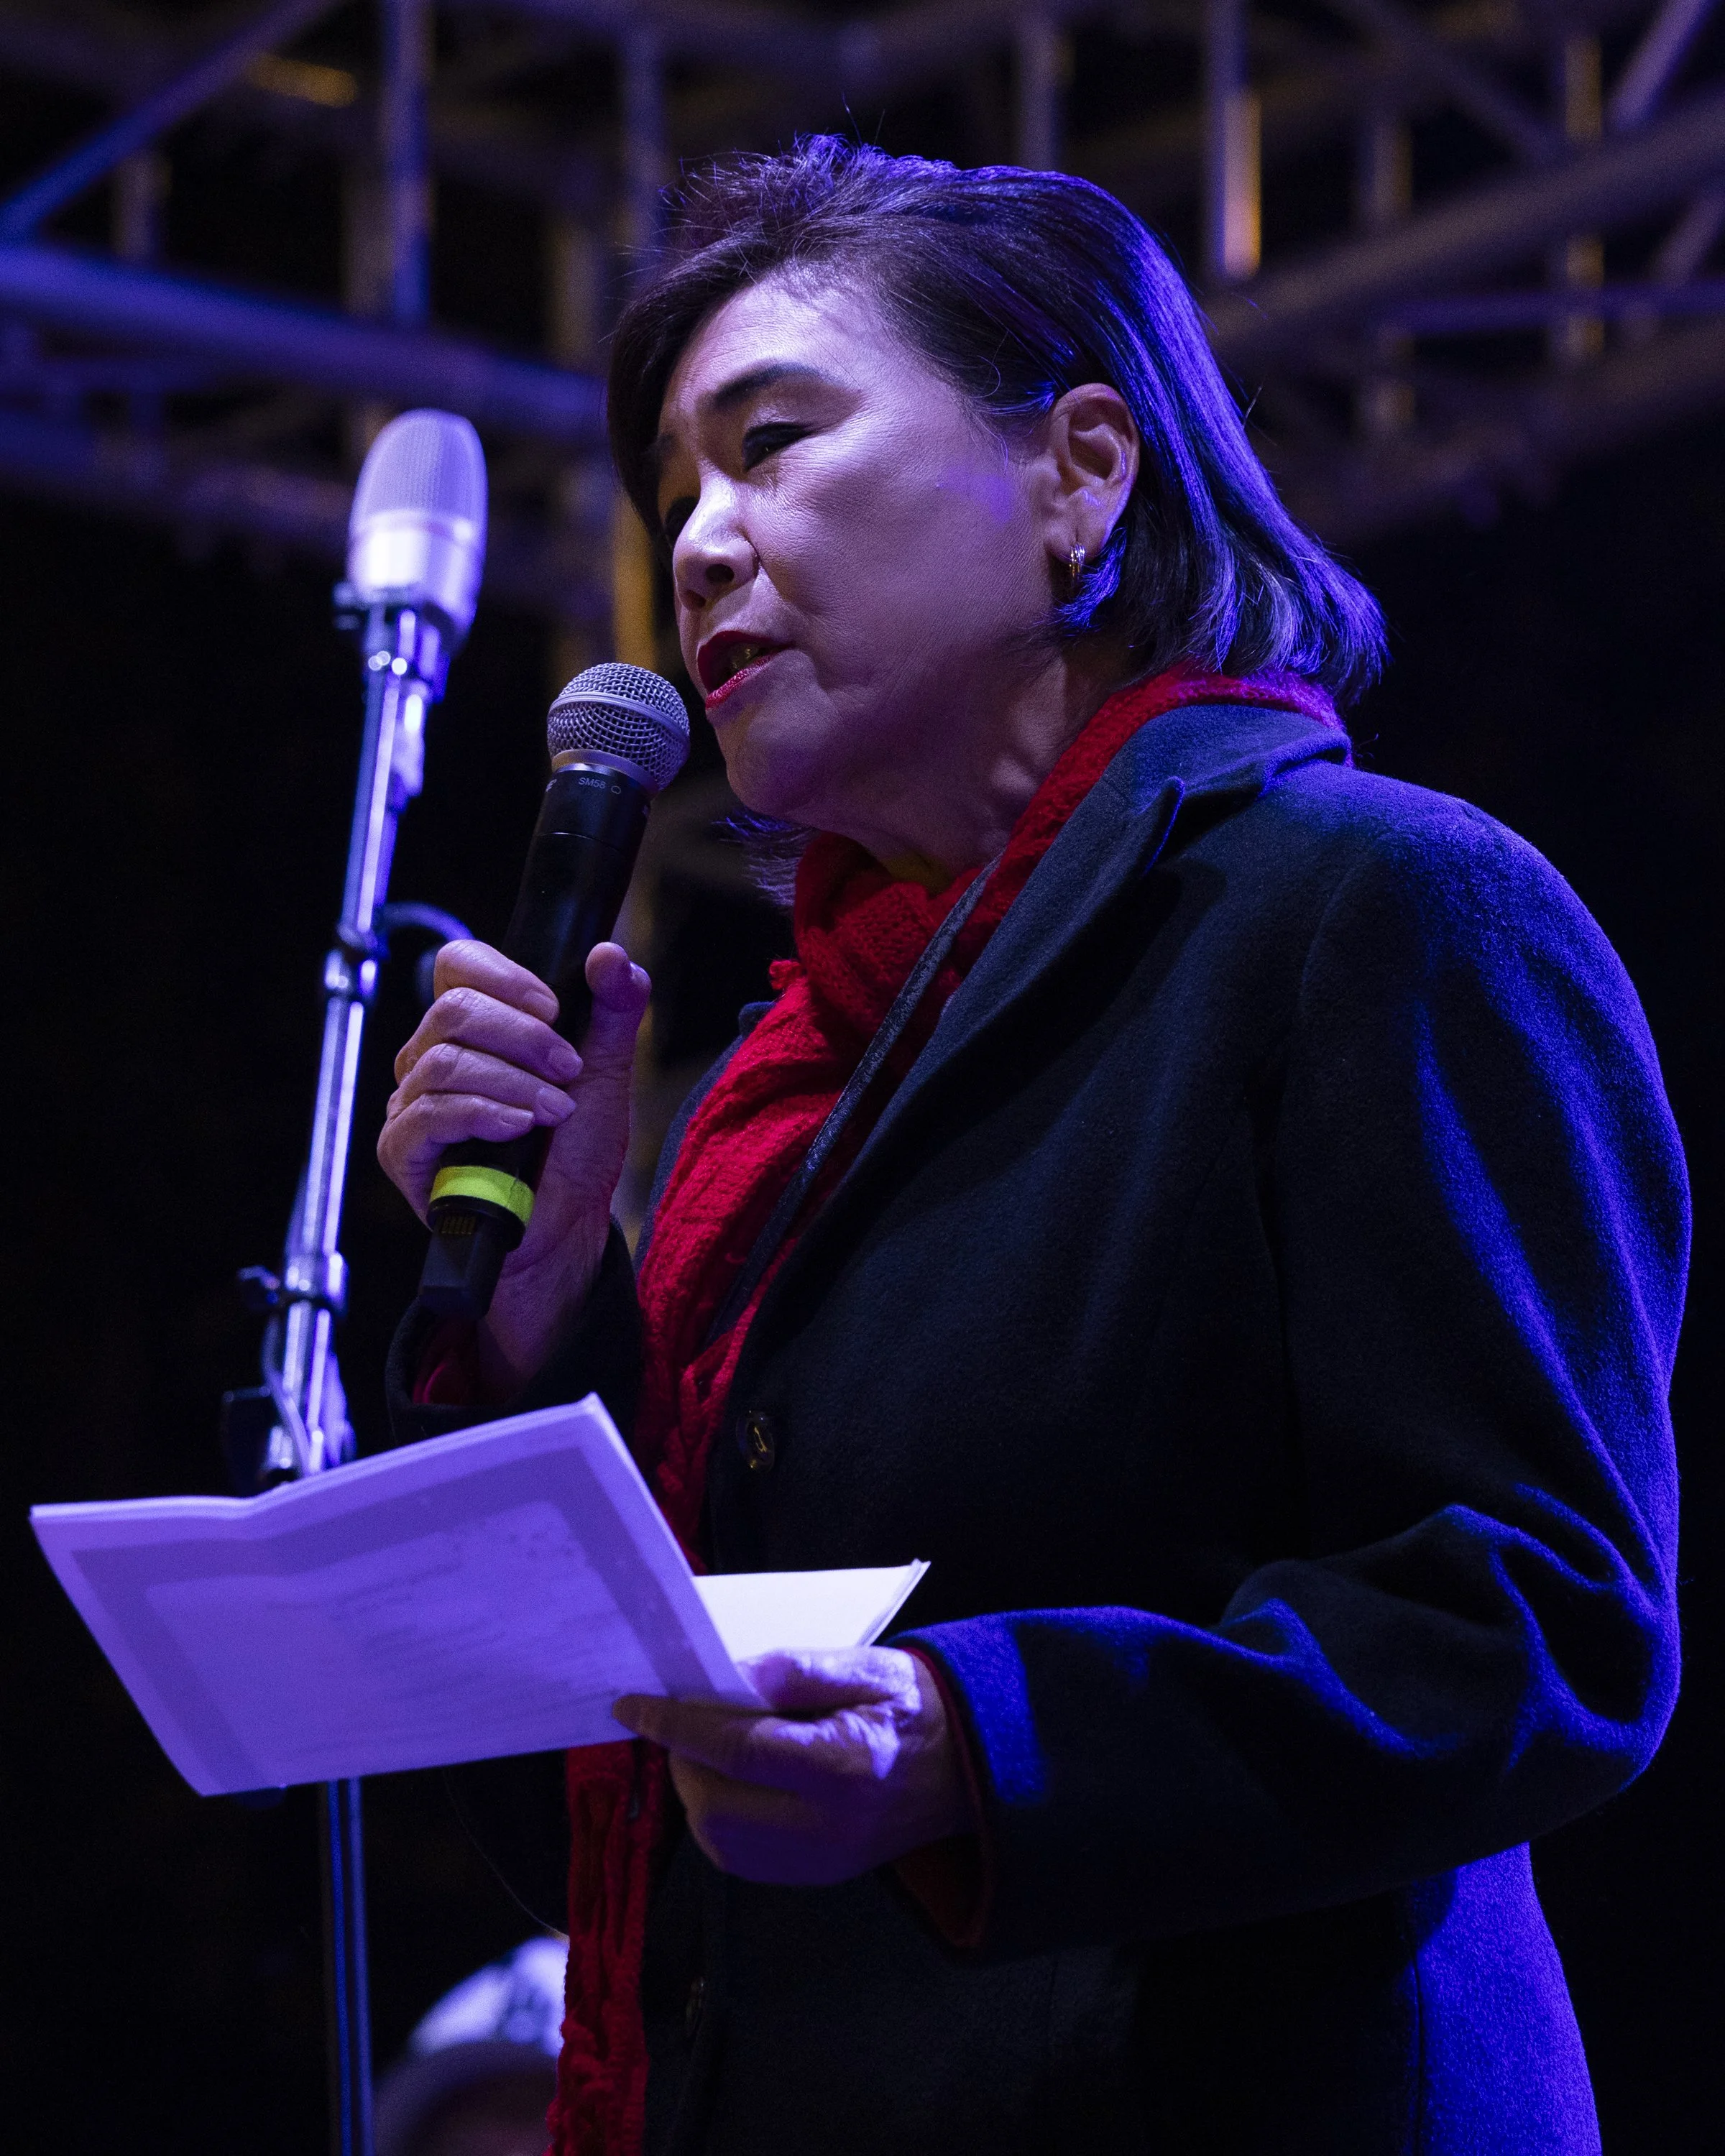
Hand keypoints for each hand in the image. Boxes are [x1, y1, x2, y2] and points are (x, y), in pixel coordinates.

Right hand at [378, 937, 649, 1389]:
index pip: (457, 965)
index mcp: (472, 1029)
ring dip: (513, 1081)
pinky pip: (429, 1115)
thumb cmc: (573, 1150)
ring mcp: (411, 1104)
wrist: (563, 1226)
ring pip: (443, 1062)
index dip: (502, 975)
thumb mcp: (606, 1073)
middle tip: (570, 1068)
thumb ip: (613, 1011)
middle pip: (452, 1010)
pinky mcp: (401, 1150)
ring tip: (556, 1111)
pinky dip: (484, 1114)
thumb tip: (611, 955)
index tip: (553, 1007)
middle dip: (522, 1036)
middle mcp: (430, 1058)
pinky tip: (521, 1128)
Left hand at [613, 1647, 974, 1885]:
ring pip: (719, 1842)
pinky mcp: (817, 1876)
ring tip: (707, 1749)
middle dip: (684, 1761)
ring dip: (696, 1792)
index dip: (677, 1724)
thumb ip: (796, 1670)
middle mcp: (829, 1827)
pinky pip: (740, 1858)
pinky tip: (729, 1782)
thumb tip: (727, 1676)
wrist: (972, 1768)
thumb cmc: (919, 1706)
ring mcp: (822, 1862)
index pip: (737, 1748)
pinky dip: (717, 1818)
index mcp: (845, 1766)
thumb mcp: (867, 1667)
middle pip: (716, 1806)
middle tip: (683, 1720)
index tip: (633, 1703)